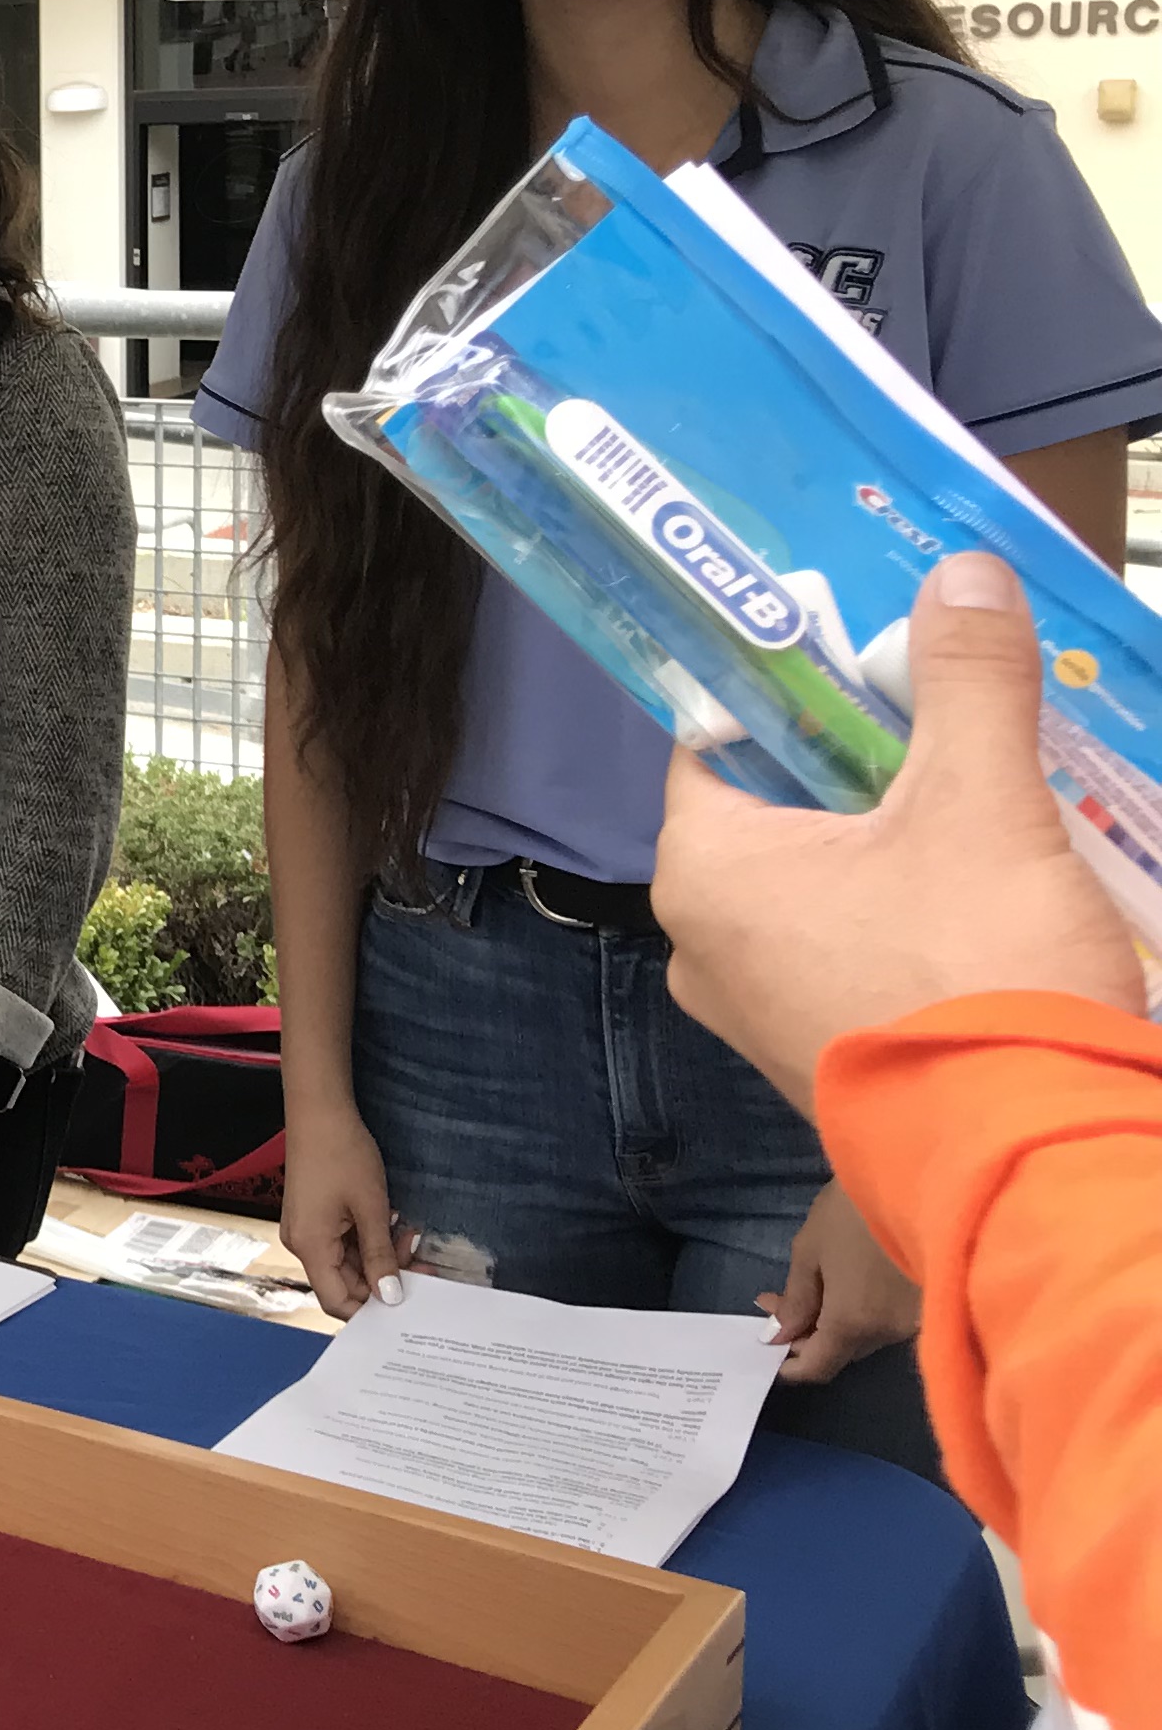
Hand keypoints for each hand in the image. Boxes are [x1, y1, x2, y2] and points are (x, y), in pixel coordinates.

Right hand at [281, 1094, 407, 1318]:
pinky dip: (367, 1242)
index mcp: (310, 1247)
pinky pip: (341, 1244)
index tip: (407, 1303)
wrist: (319, 1112)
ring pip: (346, 1263)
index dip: (371, 1311)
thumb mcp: (371, 1207)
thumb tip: (390, 1297)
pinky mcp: (313, 1218)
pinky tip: (390, 1226)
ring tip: (408, 1238)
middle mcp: (302, 1244)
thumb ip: (380, 1256)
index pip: (336, 1302)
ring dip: (379, 1258)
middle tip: (422, 1266)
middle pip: (343, 1283)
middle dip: (383, 1280)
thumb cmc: (342, 1154)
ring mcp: (306, 1230)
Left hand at [655, 551, 1143, 1116]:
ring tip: (980, 787)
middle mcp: (705, 944)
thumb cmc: (972, 971)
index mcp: (702, 871)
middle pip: (780, 810)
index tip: (854, 645)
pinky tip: (985, 885)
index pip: (718, 741)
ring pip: (826, 885)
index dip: (788, 686)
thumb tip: (961, 573)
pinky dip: (909, 911)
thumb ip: (965, 682)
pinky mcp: (827, 1057)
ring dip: (895, 839)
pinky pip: (856, 952)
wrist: (1026, 1156)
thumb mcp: (980, 801)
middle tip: (941, 710)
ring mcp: (762, 1013)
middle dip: (861, 762)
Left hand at [760, 1180, 921, 1383]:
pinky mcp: (932, 1303)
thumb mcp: (810, 1250)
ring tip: (807, 1283)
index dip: (793, 1365)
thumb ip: (796, 1299)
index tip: (771, 1349)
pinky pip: (890, 1320)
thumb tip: (780, 1335)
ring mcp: (916, 1320)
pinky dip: (865, 1310)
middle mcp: (890, 1332)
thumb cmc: (853, 1210)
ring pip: (868, 1335)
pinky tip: (846, 1282)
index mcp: (854, 1322)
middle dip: (809, 1334)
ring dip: (836, 1320)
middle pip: (844, 1351)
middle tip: (777, 1299)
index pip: (820, 1367)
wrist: (917, 1178)